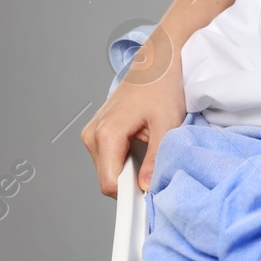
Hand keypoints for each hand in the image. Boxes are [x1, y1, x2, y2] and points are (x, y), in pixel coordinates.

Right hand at [81, 36, 186, 197]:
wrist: (158, 60)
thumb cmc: (163, 85)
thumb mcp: (167, 123)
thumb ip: (156, 158)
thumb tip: (147, 187)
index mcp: (106, 133)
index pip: (110, 184)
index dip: (128, 196)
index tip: (147, 201)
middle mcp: (93, 135)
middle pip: (108, 180)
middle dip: (132, 182)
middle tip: (158, 169)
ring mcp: (93, 133)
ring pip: (109, 170)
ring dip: (130, 170)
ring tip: (152, 148)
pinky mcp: (98, 132)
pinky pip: (110, 158)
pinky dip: (127, 159)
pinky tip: (143, 144)